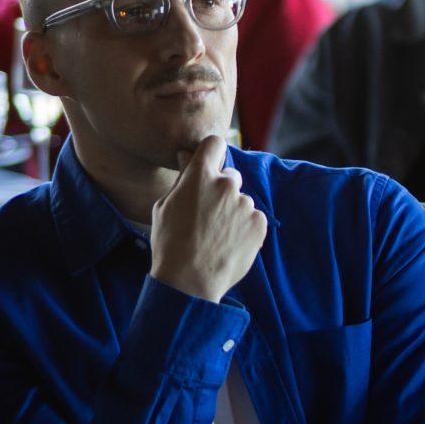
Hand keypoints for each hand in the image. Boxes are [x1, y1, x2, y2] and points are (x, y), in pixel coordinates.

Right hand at [148, 135, 266, 303]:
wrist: (189, 280)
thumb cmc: (169, 242)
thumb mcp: (165, 207)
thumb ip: (182, 178)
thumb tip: (187, 155)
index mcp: (199, 176)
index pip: (214, 144)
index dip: (211, 152)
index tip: (208, 163)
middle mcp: (226, 184)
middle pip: (230, 175)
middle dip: (220, 189)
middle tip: (206, 215)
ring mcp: (245, 204)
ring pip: (241, 200)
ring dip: (232, 211)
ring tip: (215, 236)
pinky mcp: (259, 223)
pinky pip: (252, 218)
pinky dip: (244, 227)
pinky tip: (228, 243)